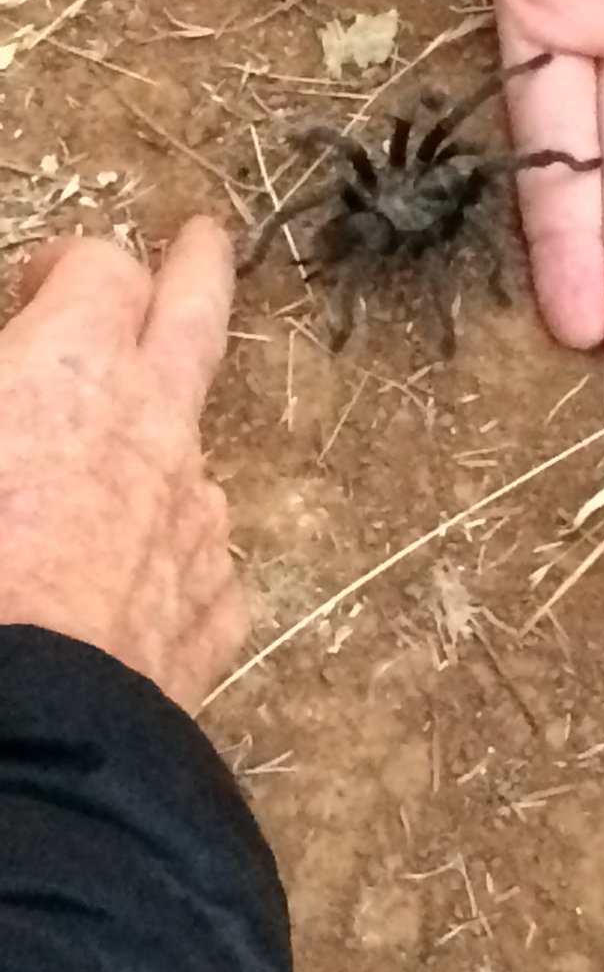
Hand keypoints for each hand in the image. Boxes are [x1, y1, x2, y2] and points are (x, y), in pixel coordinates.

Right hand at [0, 218, 243, 711]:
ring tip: (117, 467)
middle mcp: (155, 429)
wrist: (17, 733)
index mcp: (72, 373)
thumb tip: (13, 388)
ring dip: (161, 441)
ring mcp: (197, 517)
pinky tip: (129, 590)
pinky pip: (196, 562)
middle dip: (200, 266)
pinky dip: (166, 557)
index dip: (75, 263)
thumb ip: (2, 385)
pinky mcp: (213, 606)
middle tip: (207, 237)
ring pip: (194, 449)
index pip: (102, 269)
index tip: (45, 281)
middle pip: (196, 315)